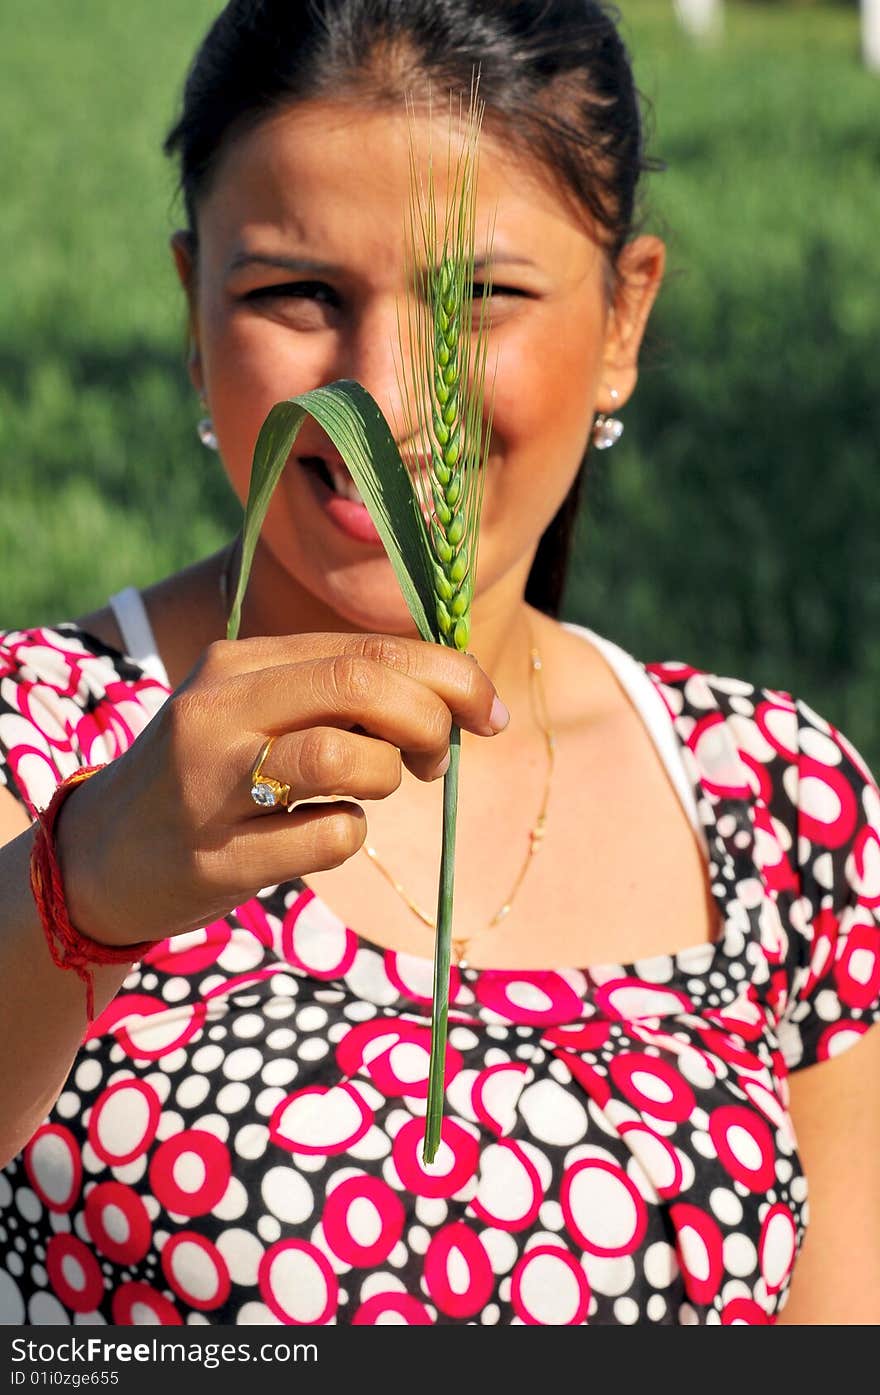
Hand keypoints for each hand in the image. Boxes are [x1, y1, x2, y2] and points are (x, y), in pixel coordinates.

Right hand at [54, 632, 508, 946]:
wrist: (100, 858)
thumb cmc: (208, 778)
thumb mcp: (258, 712)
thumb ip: (338, 693)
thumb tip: (452, 696)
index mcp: (240, 664)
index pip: (369, 650)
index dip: (450, 676)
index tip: (489, 711)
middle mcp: (221, 710)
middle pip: (364, 687)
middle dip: (432, 720)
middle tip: (440, 760)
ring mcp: (213, 783)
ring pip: (351, 761)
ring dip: (385, 781)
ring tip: (361, 794)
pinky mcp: (218, 855)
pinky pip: (332, 839)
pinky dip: (346, 837)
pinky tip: (310, 836)